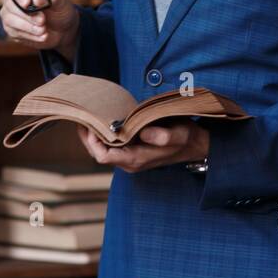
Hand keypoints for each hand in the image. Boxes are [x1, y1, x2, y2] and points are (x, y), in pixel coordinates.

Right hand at [0, 0, 78, 61]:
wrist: (63, 29)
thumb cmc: (59, 9)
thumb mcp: (61, 1)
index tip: (27, 1)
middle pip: (8, 2)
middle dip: (25, 13)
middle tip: (42, 20)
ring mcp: (10, 14)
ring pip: (9, 20)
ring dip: (28, 26)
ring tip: (44, 30)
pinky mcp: (12, 30)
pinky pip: (15, 33)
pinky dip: (30, 35)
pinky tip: (42, 35)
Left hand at [77, 121, 209, 173]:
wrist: (194, 145)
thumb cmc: (185, 139)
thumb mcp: (177, 135)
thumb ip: (163, 135)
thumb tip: (142, 133)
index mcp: (135, 160)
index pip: (103, 156)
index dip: (92, 141)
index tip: (90, 124)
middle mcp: (129, 162)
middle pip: (97, 152)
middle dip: (87, 136)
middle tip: (83, 115)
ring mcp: (129, 157)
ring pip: (102, 149)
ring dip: (94, 134)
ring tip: (89, 115)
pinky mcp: (131, 150)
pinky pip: (110, 145)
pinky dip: (103, 133)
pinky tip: (102, 119)